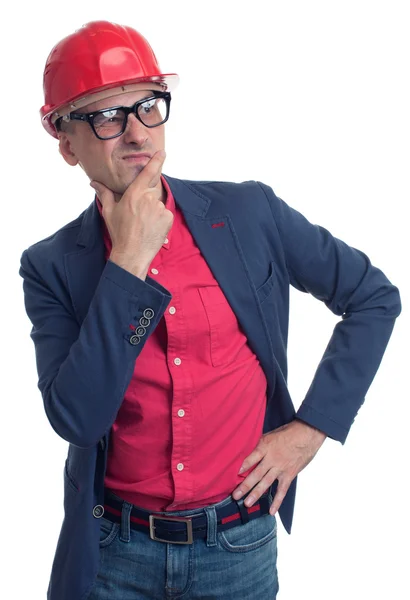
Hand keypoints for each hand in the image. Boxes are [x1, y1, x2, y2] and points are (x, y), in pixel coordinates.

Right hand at [90, 150, 173, 278]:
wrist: (132, 254)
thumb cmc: (119, 232)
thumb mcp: (109, 211)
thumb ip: (104, 193)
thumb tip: (94, 182)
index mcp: (134, 194)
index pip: (148, 172)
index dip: (156, 161)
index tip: (162, 152)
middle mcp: (148, 199)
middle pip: (150, 193)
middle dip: (145, 202)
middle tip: (138, 218)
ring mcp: (159, 209)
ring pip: (157, 205)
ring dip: (152, 212)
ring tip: (143, 225)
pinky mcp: (168, 218)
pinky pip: (164, 214)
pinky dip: (160, 219)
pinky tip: (151, 229)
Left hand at [232, 419, 325, 514]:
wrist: (307, 434)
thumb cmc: (289, 432)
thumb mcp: (270, 434)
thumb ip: (260, 444)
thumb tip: (249, 452)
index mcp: (265, 447)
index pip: (250, 459)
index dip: (242, 467)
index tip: (233, 475)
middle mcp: (271, 459)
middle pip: (256, 474)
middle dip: (245, 486)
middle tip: (235, 495)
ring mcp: (280, 468)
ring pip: (266, 483)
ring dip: (256, 494)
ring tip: (247, 504)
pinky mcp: (289, 475)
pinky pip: (282, 490)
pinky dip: (277, 500)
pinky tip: (271, 510)